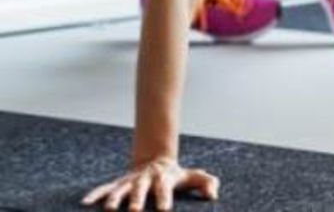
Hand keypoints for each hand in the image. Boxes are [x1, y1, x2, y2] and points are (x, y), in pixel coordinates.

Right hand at [82, 157, 218, 210]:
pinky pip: (104, 188)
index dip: (164, 199)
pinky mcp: (118, 183)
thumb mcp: (193, 177)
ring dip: (114, 199)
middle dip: (136, 200)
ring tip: (108, 210)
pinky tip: (85, 203)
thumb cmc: (176, 176)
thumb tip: (213, 195)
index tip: (164, 210)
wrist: (157, 161)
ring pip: (120, 189)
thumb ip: (206, 183)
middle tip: (134, 211)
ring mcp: (130, 181)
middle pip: (140, 189)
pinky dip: (95, 194)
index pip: (165, 189)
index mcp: (164, 179)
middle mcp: (145, 179)